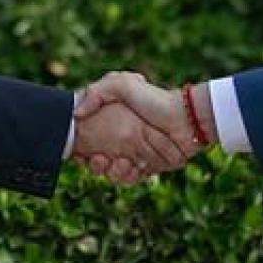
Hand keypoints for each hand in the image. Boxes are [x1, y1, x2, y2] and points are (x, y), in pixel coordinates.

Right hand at [75, 72, 200, 180]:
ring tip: (118, 163)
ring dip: (112, 171)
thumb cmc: (155, 100)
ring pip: (113, 172)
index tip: (80, 152)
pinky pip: (130, 179)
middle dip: (96, 164)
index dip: (81, 149)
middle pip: (98, 160)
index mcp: (113, 121)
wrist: (186, 120)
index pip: (88, 141)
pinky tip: (130, 168)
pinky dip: (127, 176)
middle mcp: (122, 139)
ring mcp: (135, 154)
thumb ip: (96, 93)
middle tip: (98, 160)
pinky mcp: (147, 167)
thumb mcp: (123, 84)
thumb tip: (77, 114)